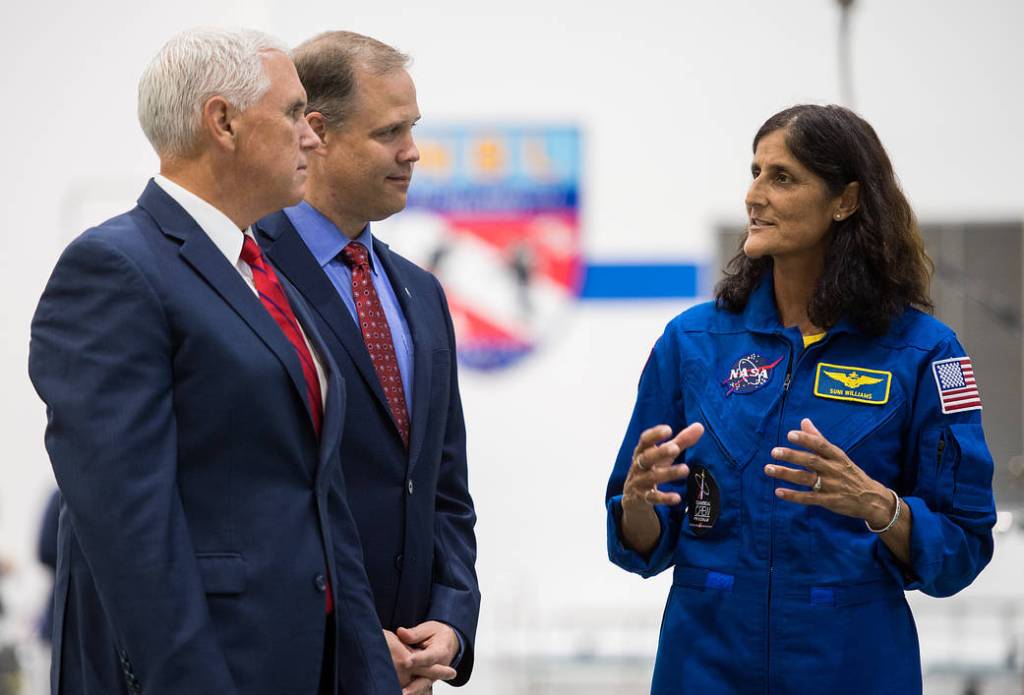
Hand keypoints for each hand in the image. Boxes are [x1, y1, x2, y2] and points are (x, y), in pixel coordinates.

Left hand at [387, 622, 456, 694]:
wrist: (448, 642)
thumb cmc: (436, 634)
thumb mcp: (428, 629)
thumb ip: (415, 633)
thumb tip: (401, 632)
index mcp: (441, 652)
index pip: (429, 657)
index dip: (418, 660)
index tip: (407, 662)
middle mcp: (439, 668)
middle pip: (427, 678)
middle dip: (415, 686)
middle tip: (403, 691)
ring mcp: (432, 677)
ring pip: (422, 687)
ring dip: (412, 692)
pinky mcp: (426, 682)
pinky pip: (419, 689)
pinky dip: (412, 692)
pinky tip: (400, 694)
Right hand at [621, 423, 702, 512]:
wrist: (633, 497)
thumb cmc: (652, 468)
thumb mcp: (664, 455)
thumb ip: (681, 441)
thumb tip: (700, 426)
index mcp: (642, 451)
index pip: (645, 440)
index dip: (654, 434)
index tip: (668, 430)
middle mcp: (638, 465)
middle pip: (646, 457)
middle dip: (660, 452)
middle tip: (675, 448)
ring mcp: (639, 482)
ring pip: (652, 477)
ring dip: (668, 473)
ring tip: (685, 469)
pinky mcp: (643, 498)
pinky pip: (653, 498)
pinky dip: (664, 498)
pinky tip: (677, 498)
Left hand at [765, 418, 894, 526]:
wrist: (872, 499)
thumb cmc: (850, 473)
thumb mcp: (839, 456)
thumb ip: (819, 439)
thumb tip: (804, 421)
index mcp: (837, 456)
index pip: (821, 445)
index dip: (806, 439)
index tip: (790, 434)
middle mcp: (834, 470)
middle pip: (811, 461)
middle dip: (792, 456)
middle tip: (774, 452)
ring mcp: (832, 486)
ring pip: (806, 479)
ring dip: (786, 473)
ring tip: (768, 469)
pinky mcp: (829, 501)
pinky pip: (809, 498)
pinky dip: (793, 496)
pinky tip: (778, 492)